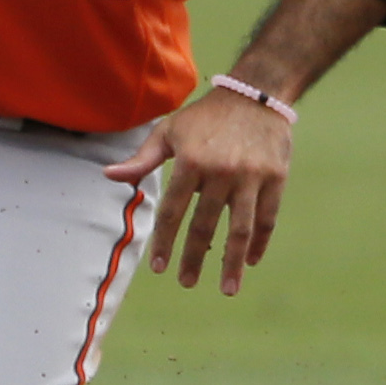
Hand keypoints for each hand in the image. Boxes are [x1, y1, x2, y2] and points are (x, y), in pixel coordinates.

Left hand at [106, 86, 293, 296]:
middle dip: (194, 258)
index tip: (158, 268)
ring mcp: (251, 177)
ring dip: (233, 263)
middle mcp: (221, 172)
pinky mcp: (276, 179)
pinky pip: (268, 219)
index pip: (173, 211)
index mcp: (191, 161)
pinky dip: (259, 243)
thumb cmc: (204, 117)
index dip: (164, 241)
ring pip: (241, 230)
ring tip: (227, 289)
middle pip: (206, 225)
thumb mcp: (169, 131)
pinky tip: (250, 261)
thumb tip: (109, 176)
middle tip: (185, 283)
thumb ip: (142, 159)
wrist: (253, 94)